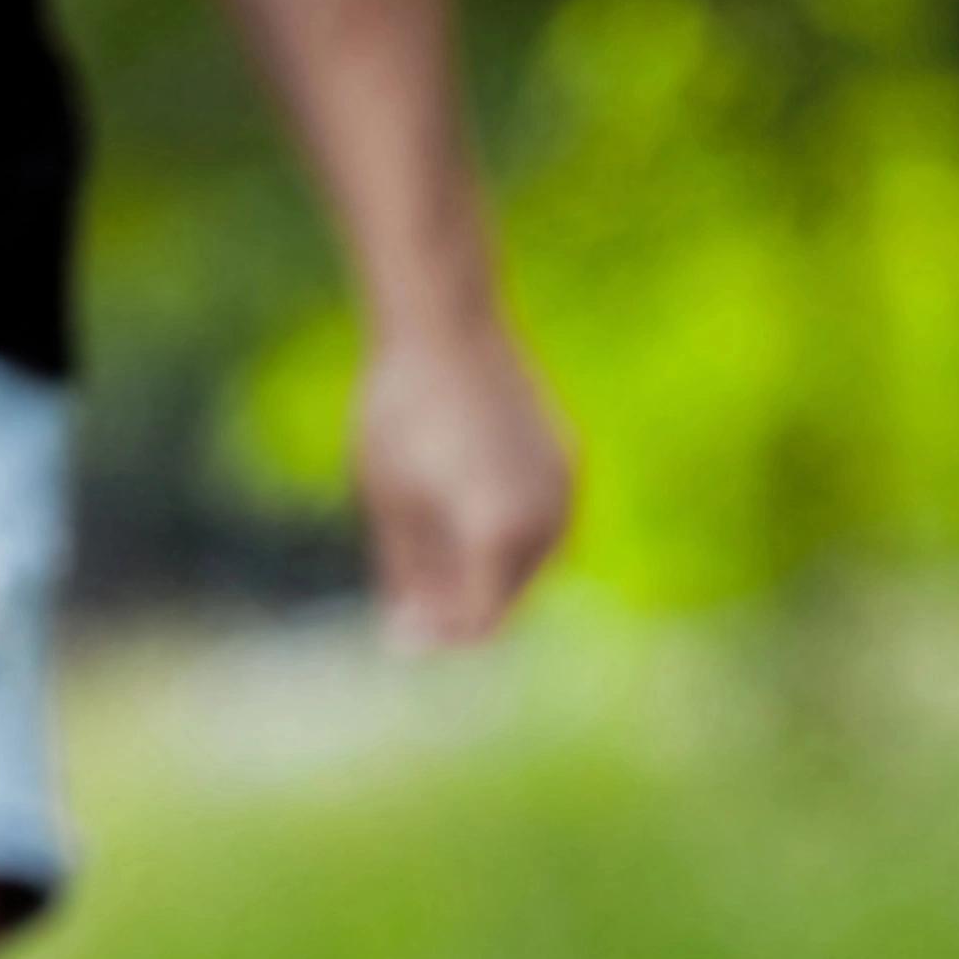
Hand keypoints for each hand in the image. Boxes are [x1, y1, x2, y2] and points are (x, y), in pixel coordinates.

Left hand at [357, 319, 573, 645]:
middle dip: (460, 603)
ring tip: (427, 531)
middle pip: (507, 599)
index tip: (397, 629)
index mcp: (498, 535)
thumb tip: (410, 635)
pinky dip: (505, 529)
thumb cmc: (402, 411)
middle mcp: (546, 521)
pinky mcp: (568, 462)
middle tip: (407, 589)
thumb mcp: (390, 505)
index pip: (479, 622)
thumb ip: (407, 577)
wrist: (445, 322)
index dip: (438, 636)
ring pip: (528, 563)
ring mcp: (565, 490)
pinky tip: (460, 494)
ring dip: (484, 567)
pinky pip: (541, 521)